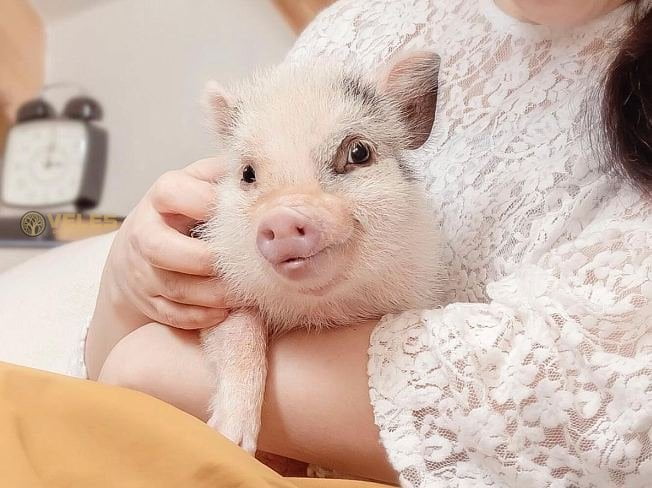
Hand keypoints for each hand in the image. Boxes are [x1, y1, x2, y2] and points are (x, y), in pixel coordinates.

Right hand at [97, 158, 229, 329]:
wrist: (141, 252)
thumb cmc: (185, 212)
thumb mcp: (198, 183)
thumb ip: (223, 174)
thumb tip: (265, 164)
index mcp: (160, 197)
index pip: (172, 193)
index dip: (206, 203)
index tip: (240, 214)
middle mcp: (144, 233)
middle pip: (161, 248)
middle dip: (205, 260)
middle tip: (244, 265)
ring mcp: (142, 270)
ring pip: (172, 287)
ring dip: (213, 294)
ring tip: (245, 294)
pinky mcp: (148, 300)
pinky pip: (172, 315)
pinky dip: (202, 316)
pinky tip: (226, 311)